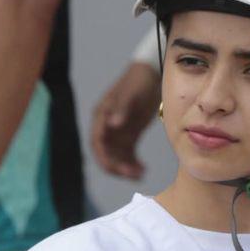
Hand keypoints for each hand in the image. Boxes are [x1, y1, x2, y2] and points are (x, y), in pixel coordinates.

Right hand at [90, 62, 158, 179]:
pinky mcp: (129, 134)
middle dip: (117, 166)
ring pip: (117, 156)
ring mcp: (117, 132)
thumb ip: (121, 109)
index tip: (116, 168)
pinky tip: (144, 169)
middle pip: (106, 153)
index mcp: (101, 117)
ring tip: (141, 174)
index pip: (97, 142)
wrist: (151, 75)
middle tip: (133, 175)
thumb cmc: (138, 82)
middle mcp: (106, 126)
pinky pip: (128, 154)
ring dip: (126, 167)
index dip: (105, 157)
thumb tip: (112, 124)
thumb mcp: (130, 95)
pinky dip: (133, 163)